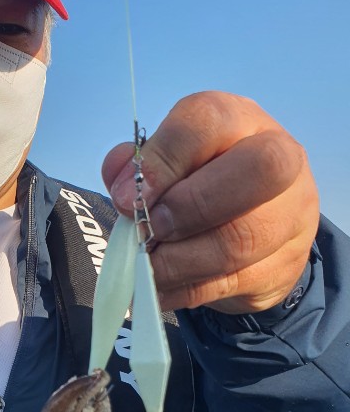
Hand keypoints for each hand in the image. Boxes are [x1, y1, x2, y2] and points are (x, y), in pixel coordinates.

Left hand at [102, 91, 318, 313]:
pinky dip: (183, 290)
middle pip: (258, 169)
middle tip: (148, 231)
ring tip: (146, 266)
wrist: (255, 230)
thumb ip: (138, 166)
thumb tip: (121, 182)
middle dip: (189, 207)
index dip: (163, 161)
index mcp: (240, 121)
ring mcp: (290, 215)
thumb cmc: (200, 184)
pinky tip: (158, 289)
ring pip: (241, 239)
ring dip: (178, 260)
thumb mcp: (168, 164)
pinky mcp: (284, 265)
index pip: (208, 122)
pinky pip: (231, 283)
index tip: (128, 198)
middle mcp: (281, 158)